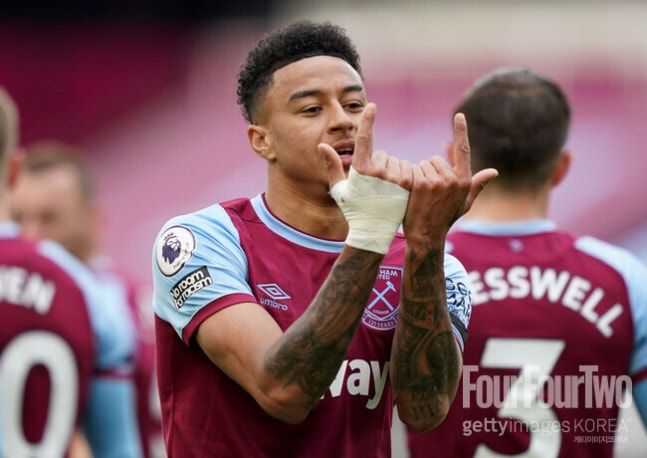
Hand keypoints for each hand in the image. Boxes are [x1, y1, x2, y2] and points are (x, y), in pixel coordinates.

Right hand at [317, 103, 412, 253]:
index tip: (372, 106)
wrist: (373, 232)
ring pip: (395, 161)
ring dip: (391, 171)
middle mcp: (378, 172)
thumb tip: (322, 146)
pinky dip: (402, 176)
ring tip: (385, 192)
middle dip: (378, 165)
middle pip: (381, 154)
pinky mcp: (408, 183)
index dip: (368, 120)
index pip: (364, 139)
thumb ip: (331, 166)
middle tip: (374, 187)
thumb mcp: (338, 190)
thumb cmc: (353, 210)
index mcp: (360, 170)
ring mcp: (395, 177)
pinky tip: (397, 192)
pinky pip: (407, 169)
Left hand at [403, 113, 497, 248]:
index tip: (459, 115)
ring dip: (420, 175)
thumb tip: (494, 172)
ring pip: (424, 165)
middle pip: (435, 159)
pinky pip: (415, 169)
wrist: (426, 235)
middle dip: (430, 171)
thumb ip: (477, 185)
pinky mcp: (423, 184)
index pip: (463, 150)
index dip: (461, 131)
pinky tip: (413, 193)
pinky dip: (411, 178)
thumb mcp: (465, 203)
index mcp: (465, 181)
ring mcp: (438, 181)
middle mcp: (454, 179)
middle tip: (429, 192)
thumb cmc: (445, 219)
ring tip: (422, 195)